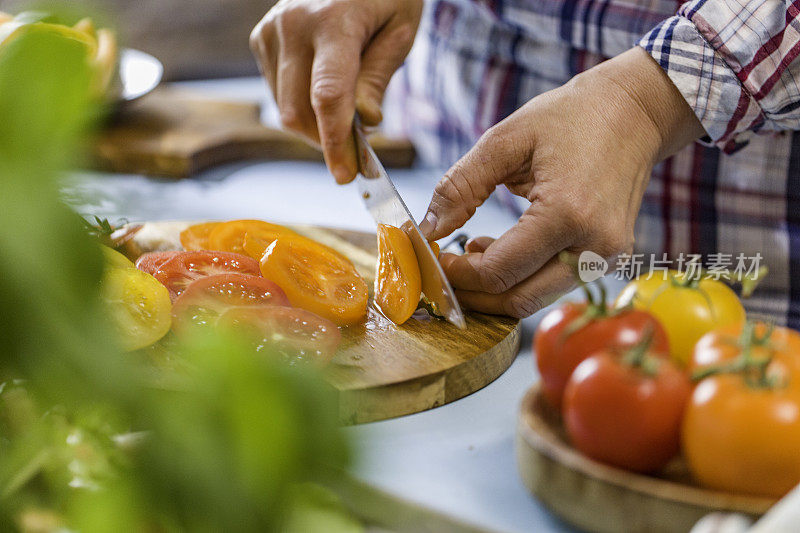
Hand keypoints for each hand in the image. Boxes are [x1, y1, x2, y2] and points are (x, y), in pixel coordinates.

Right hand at [250, 0, 422, 183]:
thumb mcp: (400, 30)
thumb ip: (378, 77)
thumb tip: (366, 123)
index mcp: (333, 21)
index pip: (328, 96)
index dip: (336, 142)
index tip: (345, 175)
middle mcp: (293, 25)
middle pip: (299, 111)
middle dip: (326, 140)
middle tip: (357, 147)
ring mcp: (271, 31)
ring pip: (284, 108)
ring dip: (315, 125)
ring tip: (345, 108)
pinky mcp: (261, 39)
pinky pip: (277, 92)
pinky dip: (302, 105)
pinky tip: (322, 86)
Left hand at [419, 47, 704, 317]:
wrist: (635, 112)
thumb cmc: (570, 117)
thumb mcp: (505, 140)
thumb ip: (460, 187)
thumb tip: (427, 230)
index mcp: (568, 214)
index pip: (499, 272)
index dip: (458, 274)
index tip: (435, 256)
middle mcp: (594, 246)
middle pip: (517, 300)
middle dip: (473, 293)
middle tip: (445, 268)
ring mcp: (608, 258)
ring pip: (535, 299)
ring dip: (495, 288)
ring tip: (472, 251)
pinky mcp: (610, 259)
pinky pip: (553, 284)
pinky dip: (520, 278)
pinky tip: (501, 249)